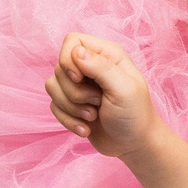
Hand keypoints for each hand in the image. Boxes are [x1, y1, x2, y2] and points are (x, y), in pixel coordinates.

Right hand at [47, 33, 162, 159]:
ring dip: (72, 108)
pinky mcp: (71, 104)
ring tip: (93, 116)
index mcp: (106, 55)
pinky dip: (68, 121)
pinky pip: (53, 106)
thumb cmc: (135, 115)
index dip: (68, 60)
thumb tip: (76, 52)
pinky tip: (87, 128)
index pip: (71, 41)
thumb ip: (101, 67)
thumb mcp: (123, 89)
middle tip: (98, 102)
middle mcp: (89, 67)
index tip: (79, 78)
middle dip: (75, 92)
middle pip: (59, 68)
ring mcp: (79, 86)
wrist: (134, 145)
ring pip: (52, 87)